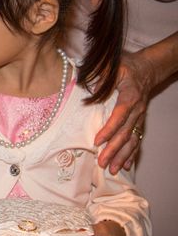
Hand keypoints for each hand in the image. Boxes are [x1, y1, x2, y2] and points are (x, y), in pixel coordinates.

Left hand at [95, 52, 154, 173]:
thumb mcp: (114, 65)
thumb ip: (102, 76)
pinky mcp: (139, 122)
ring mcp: (139, 118)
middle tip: (102, 163)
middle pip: (125, 133)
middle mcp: (137, 110)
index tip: (97, 141)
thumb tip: (89, 86)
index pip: (119, 116)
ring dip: (122, 156)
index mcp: (130, 97)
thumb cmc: (127, 66)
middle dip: (114, 150)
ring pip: (132, 140)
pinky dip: (131, 154)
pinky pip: (136, 140)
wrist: (147, 68)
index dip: (109, 130)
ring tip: (113, 170)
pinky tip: (126, 166)